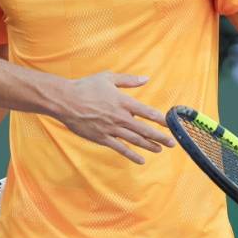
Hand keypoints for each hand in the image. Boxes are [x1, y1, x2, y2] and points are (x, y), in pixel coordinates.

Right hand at [56, 72, 175, 164]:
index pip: (147, 112)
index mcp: (123, 101)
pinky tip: (141, 160)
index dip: (160, 119)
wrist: (65, 101)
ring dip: (149, 146)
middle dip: (159, 137)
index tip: (170, 124)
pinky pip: (120, 149)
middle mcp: (120, 117)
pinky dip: (132, 155)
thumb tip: (146, 78)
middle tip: (172, 143)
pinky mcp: (102, 138)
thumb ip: (128, 80)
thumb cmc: (86, 87)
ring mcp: (111, 129)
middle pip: (144, 129)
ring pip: (135, 140)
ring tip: (159, 149)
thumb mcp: (108, 77)